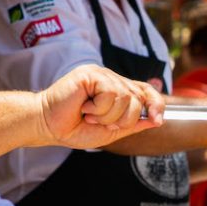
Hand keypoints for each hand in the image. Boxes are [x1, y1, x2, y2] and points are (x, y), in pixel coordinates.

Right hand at [38, 64, 164, 148]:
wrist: (49, 126)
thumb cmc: (75, 128)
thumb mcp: (111, 132)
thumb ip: (133, 125)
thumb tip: (156, 120)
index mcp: (118, 91)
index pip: (146, 91)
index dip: (156, 104)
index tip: (158, 120)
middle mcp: (112, 80)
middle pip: (138, 98)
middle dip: (123, 119)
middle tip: (100, 122)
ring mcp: (102, 75)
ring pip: (124, 97)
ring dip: (108, 116)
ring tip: (90, 115)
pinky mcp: (91, 73)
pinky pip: (110, 93)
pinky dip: (99, 108)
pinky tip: (84, 108)